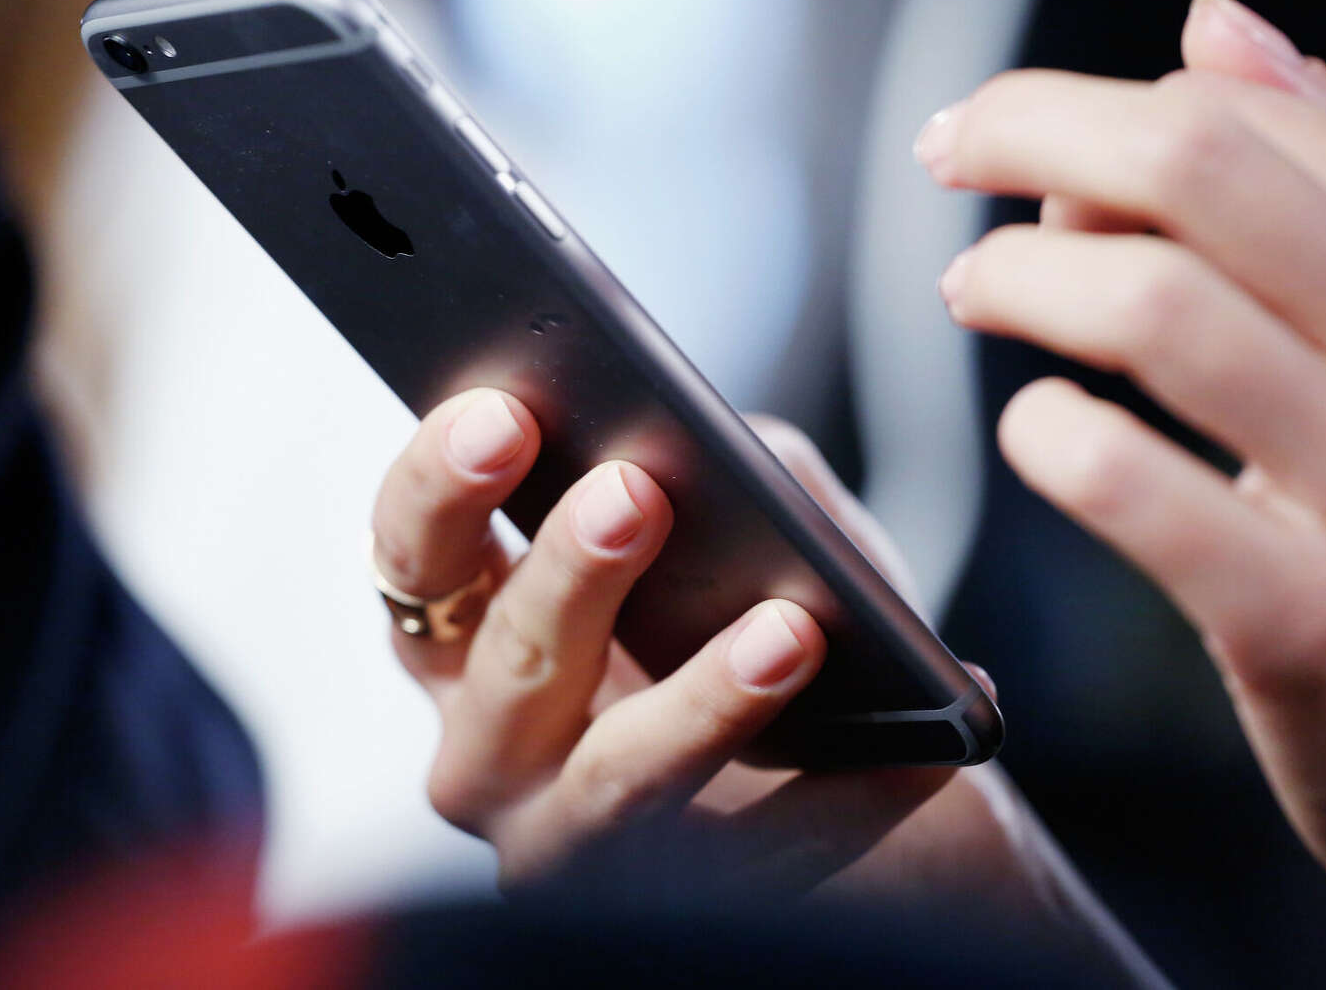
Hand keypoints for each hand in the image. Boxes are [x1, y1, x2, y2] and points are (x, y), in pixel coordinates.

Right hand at [369, 389, 955, 894]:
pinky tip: (911, 749)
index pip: (413, 555)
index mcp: (471, 635)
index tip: (502, 412)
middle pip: (505, 668)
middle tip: (633, 493)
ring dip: (701, 704)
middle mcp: (492, 750)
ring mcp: (569, 843)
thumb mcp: (736, 529)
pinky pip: (759, 859)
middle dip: (565, 578)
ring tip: (790, 629)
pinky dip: (841, 801)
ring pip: (610, 785)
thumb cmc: (759, 624)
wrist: (853, 790)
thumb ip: (721, 473)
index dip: (438, 486)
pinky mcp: (674, 913)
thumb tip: (733, 456)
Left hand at [918, 0, 1325, 984]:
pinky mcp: (1317, 626)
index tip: (1008, 134)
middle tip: (946, 151)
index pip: (1254, 123)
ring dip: (1018, 276)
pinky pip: (1132, 486)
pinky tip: (1037, 432)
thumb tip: (1218, 29)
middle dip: (1029, 131)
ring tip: (973, 288)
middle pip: (1196, 170)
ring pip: (1151, 307)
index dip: (1096, 110)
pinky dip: (1048, 436)